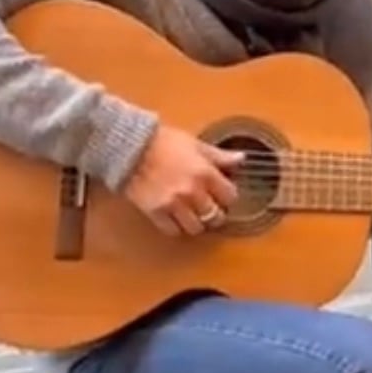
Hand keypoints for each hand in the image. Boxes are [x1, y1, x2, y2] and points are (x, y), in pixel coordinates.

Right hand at [121, 125, 243, 236]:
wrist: (130, 146)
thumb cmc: (163, 141)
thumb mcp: (195, 144)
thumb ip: (219, 156)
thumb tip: (241, 159)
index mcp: (205, 172)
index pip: (230, 196)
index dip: (228, 197)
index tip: (223, 195)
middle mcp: (192, 191)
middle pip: (216, 216)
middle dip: (216, 213)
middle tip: (210, 208)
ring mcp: (174, 204)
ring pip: (196, 228)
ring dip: (197, 223)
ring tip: (193, 214)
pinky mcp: (156, 212)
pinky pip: (173, 231)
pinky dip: (176, 227)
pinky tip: (176, 217)